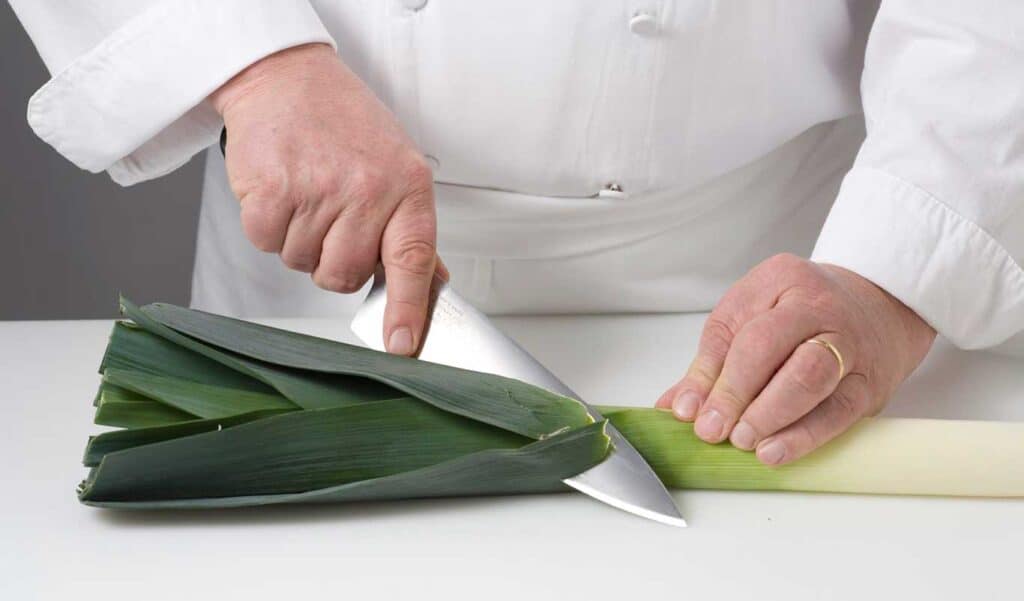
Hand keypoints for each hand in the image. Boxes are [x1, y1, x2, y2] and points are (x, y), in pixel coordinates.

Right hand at [210, 43, 445, 354]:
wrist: (286, 76)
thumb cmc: (344, 123)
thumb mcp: (396, 167)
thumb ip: (408, 229)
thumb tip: (432, 281)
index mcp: (407, 187)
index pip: (413, 261)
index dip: (407, 310)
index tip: (403, 345)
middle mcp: (367, 190)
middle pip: (344, 275)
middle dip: (332, 260)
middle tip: (331, 218)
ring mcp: (318, 191)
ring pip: (301, 263)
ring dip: (298, 239)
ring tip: (306, 192)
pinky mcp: (271, 192)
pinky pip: (266, 244)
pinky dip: (267, 225)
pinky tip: (281, 190)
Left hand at [655, 253, 934, 464]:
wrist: (881, 306)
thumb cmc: (803, 310)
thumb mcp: (753, 315)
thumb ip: (713, 361)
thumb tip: (675, 406)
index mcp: (780, 279)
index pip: (736, 328)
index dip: (709, 375)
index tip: (688, 412)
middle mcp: (817, 306)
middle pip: (769, 346)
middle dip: (735, 394)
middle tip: (713, 430)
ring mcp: (848, 344)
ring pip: (808, 378)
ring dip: (769, 416)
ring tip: (743, 441)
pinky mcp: (868, 383)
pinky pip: (838, 412)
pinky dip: (803, 436)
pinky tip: (776, 451)